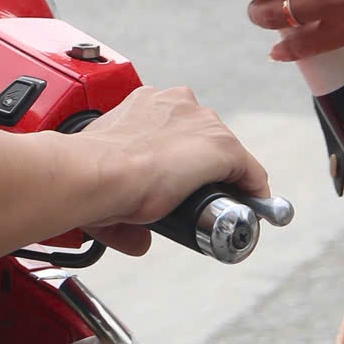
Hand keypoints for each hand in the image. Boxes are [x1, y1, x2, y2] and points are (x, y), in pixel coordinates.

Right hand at [69, 84, 270, 256]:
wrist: (97, 173)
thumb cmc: (91, 169)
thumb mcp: (106, 176)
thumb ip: (123, 207)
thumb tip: (138, 241)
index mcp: (145, 101)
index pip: (176, 126)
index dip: (179, 155)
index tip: (176, 177)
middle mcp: (177, 103)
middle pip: (204, 136)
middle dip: (200, 164)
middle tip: (191, 195)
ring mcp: (202, 123)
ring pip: (227, 151)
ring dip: (225, 177)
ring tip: (218, 206)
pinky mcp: (223, 148)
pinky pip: (249, 171)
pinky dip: (252, 191)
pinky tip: (248, 208)